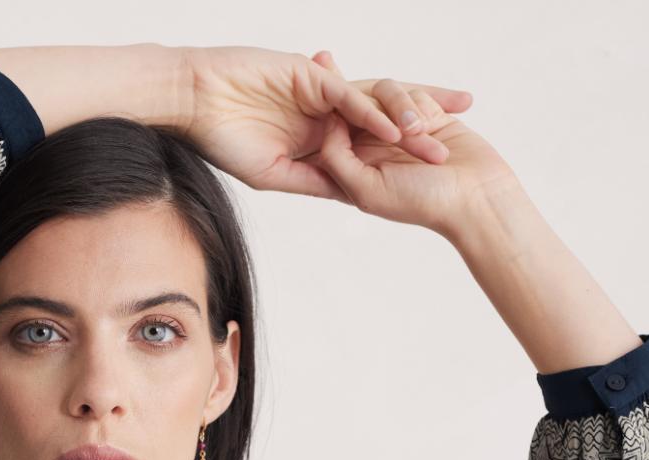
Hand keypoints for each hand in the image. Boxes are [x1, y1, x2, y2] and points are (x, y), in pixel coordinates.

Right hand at [181, 46, 474, 200]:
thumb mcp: (274, 174)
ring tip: (434, 144)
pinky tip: (396, 128)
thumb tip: (350, 196)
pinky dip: (371, 114)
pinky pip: (349, 97)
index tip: (431, 178)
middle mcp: (328, 111)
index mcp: (321, 134)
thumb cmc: (222, 139)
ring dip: (405, 124)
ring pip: (375, 105)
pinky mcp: (311, 75)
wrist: (193, 103)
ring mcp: (322, 91)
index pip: (370, 146)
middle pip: (385, 119)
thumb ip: (315, 181)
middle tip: (454, 152)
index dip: (400, 159)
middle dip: (422, 132)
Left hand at [307, 50, 524, 231]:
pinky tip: (447, 115)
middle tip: (322, 56)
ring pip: (389, 95)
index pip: (331, 128)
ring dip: (407, 110)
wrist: (476, 197)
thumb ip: (338, 159)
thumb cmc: (423, 201)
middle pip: (357, 104)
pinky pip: (418, 94)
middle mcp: (375, 146)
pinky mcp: (430, 116)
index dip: (318, 101)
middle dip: (352, 88)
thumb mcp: (367, 189)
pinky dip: (431, 103)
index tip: (307, 73)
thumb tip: (327, 122)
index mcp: (356, 166)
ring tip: (427, 138)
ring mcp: (402, 130)